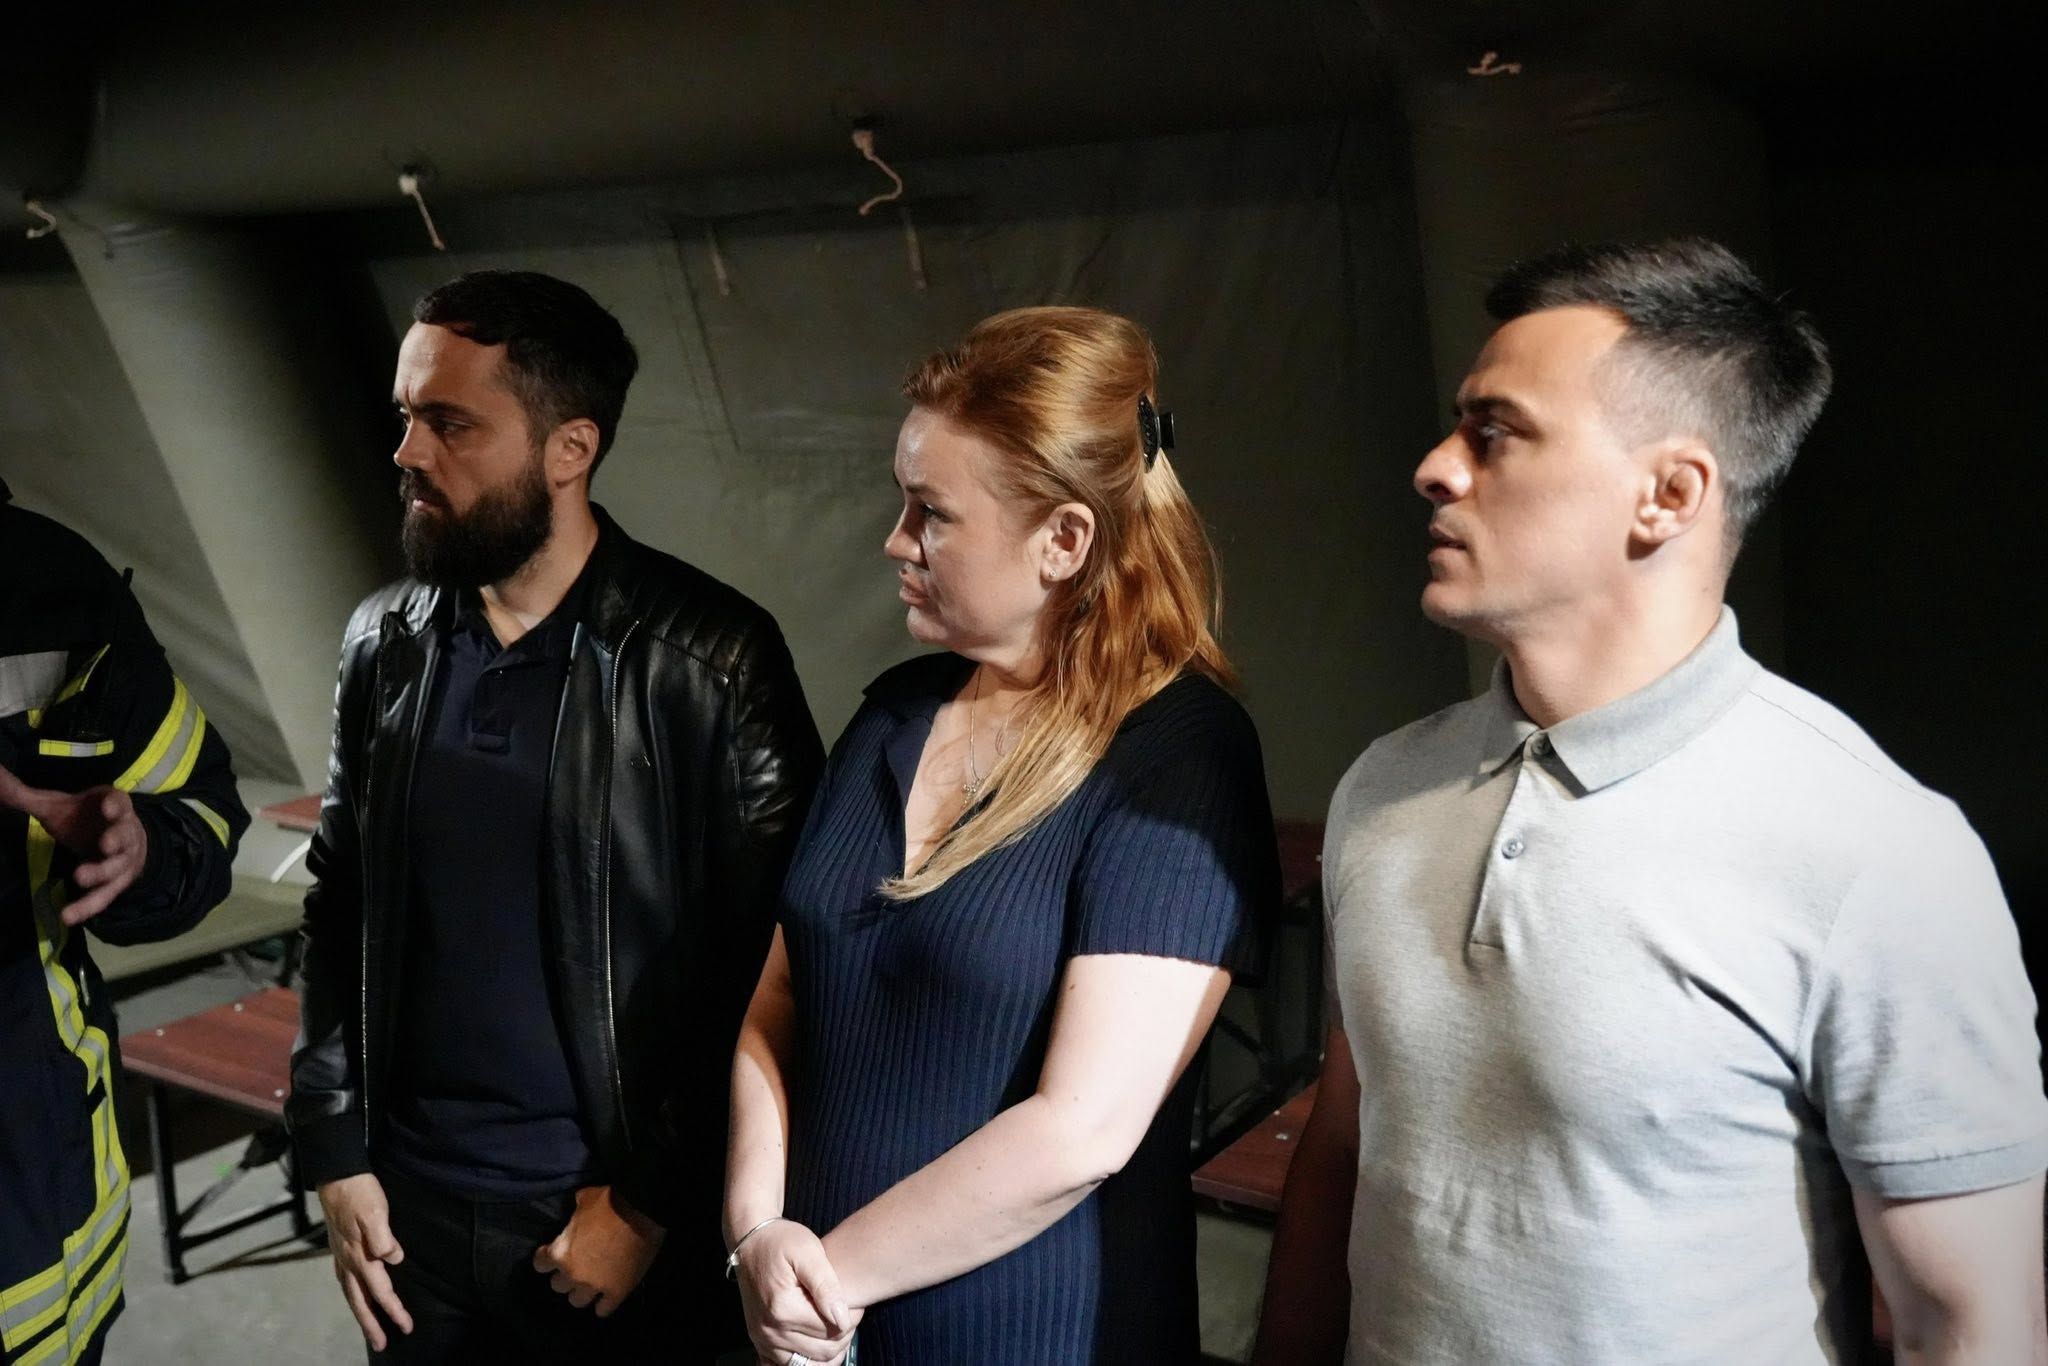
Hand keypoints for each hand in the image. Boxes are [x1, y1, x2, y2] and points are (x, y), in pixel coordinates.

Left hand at [0, 764, 148, 925]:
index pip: (120, 803)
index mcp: (114, 807)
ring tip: (80, 877)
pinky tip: (69, 916)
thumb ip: (26, 797)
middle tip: (106, 844)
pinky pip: (104, 896)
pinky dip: (88, 906)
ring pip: (117, 867)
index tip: (107, 808)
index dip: (115, 806)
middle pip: (125, 836)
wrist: (115, 842)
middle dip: (117, 840)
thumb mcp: (57, 806)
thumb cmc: (84, 820)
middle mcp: (125, 833)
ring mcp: (124, 860)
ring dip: (102, 872)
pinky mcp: (116, 884)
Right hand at [317, 1173, 411, 1350]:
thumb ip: (384, 1237)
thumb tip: (394, 1259)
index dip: (394, 1310)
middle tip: (380, 1344)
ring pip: (351, 1294)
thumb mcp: (376, 1212)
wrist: (338, 1176)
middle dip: (371, 1325)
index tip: (406, 1327)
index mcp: (361, 1256)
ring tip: (369, 1329)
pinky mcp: (339, 1249)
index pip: (380, 1291)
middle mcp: (348, 1261)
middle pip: (360, 1301)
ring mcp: (341, 1256)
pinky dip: (353, 1295)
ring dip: (360, 1313)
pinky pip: (346, 1281)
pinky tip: (356, 1295)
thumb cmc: (360, 1193)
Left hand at [532, 1185, 665, 1316]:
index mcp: (560, 1252)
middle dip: (565, 1275)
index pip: (540, 1264)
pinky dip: (603, 1305)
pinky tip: (606, 1297)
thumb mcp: (584, 1199)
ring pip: (577, 1301)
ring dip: (581, 1292)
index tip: (553, 1252)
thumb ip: (574, 1212)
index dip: (547, 1257)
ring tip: (590, 1282)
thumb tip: (575, 1210)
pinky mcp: (617, 1292)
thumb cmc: (611, 1201)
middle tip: (576, 1265)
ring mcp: (595, 1286)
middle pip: (558, 1286)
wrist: (642, 1211)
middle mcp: (573, 1274)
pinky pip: (603, 1310)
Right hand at [735, 1220, 859, 1365]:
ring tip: (833, 1323)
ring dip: (827, 1350)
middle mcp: (770, 1331)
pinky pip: (786, 1365)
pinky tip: (815, 1341)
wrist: (750, 1242)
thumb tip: (841, 1318)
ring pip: (808, 1363)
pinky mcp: (759, 1342)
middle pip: (822, 1351)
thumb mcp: (808, 1252)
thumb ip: (826, 1285)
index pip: (832, 1330)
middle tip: (847, 1311)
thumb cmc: (781, 1242)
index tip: (855, 1301)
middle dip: (842, 1334)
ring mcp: (762, 1339)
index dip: (851, 1318)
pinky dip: (805, 1359)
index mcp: (784, 1309)